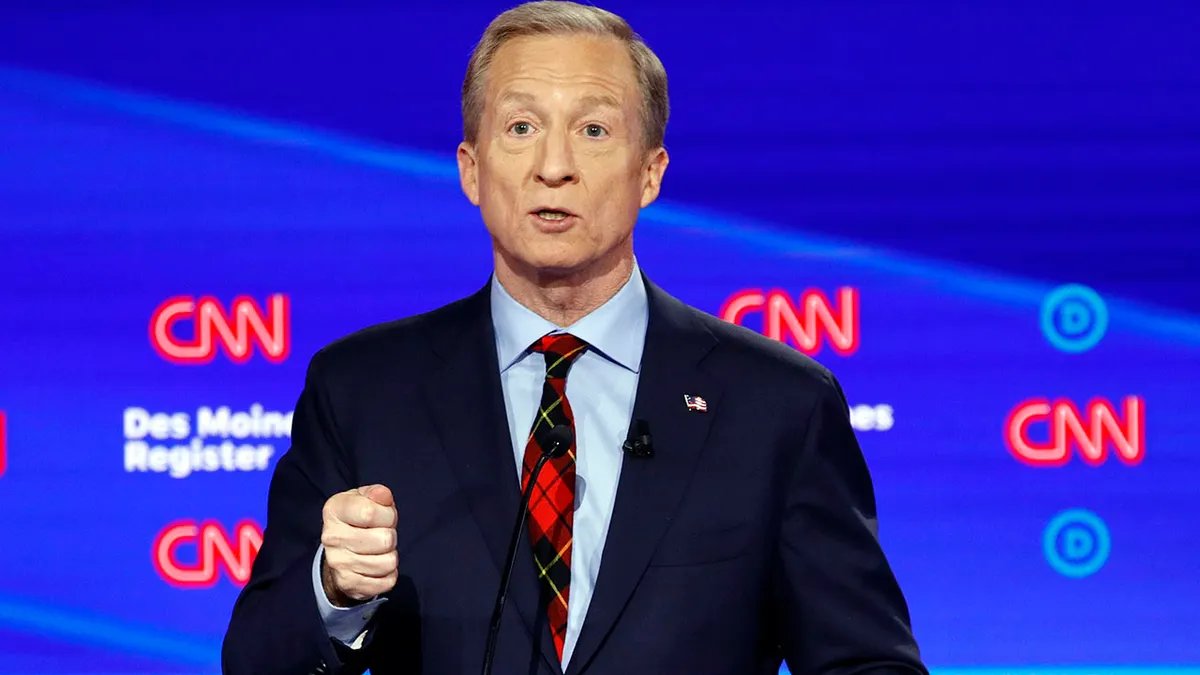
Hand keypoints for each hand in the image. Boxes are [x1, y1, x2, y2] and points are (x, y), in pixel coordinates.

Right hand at [320, 484, 398, 606]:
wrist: (341, 550)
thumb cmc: (360, 519)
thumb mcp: (366, 499)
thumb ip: (377, 494)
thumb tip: (383, 496)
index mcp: (334, 510)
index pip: (370, 513)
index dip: (387, 515)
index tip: (383, 516)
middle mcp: (331, 537)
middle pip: (385, 540)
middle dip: (391, 536)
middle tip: (381, 534)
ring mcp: (338, 563)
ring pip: (388, 562)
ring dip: (390, 556)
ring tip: (378, 550)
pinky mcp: (348, 584)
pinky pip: (387, 582)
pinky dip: (388, 575)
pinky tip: (377, 566)